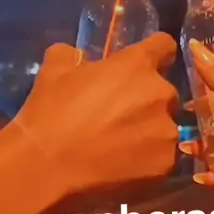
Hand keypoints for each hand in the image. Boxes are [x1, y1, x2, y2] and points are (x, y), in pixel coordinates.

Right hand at [15, 33, 178, 195]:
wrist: (47, 166)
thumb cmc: (50, 113)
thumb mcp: (53, 70)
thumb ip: (73, 55)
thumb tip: (78, 57)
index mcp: (137, 65)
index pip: (164, 46)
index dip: (154, 54)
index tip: (141, 66)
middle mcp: (160, 93)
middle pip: (164, 92)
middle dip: (147, 100)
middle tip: (118, 116)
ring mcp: (166, 131)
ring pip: (165, 127)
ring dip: (149, 132)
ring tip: (119, 147)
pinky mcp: (165, 164)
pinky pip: (162, 157)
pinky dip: (147, 160)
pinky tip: (123, 167)